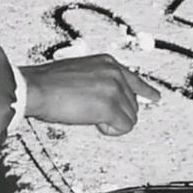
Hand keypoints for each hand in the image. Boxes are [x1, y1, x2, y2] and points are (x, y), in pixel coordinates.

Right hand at [19, 54, 160, 135]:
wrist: (37, 88)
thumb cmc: (50, 82)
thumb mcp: (80, 71)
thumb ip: (98, 79)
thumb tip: (104, 97)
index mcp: (107, 62)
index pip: (134, 78)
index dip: (145, 90)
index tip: (155, 97)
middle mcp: (114, 73)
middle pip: (132, 103)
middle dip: (116, 112)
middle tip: (93, 112)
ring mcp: (114, 89)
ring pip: (130, 117)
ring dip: (111, 121)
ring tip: (89, 114)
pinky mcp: (110, 106)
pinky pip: (123, 127)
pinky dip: (110, 130)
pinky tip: (94, 122)